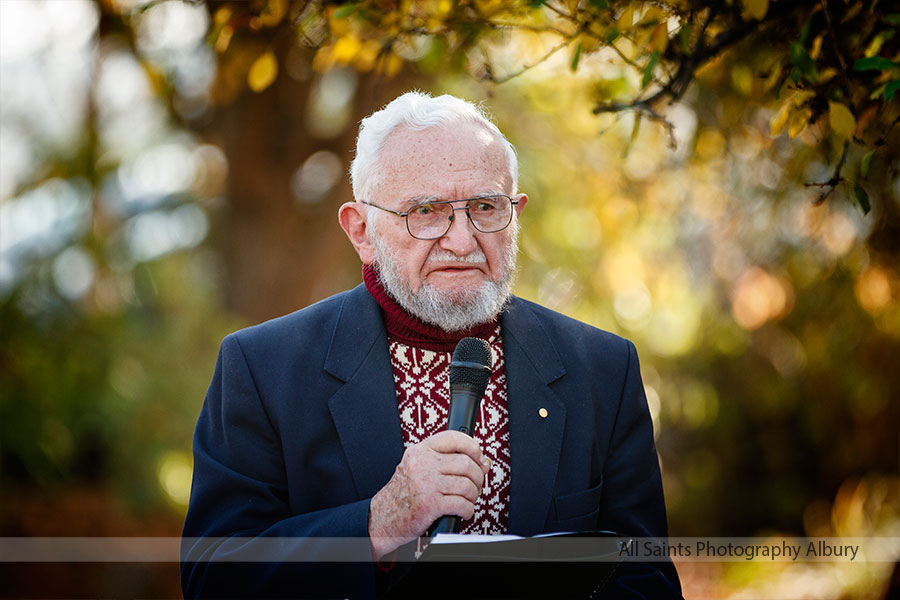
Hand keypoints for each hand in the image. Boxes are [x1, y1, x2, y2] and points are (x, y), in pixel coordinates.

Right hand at [368, 430, 490, 558]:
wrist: (382, 518)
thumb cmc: (403, 495)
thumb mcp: (419, 469)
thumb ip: (447, 462)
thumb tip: (483, 462)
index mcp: (420, 452)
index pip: (454, 438)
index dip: (473, 447)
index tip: (479, 457)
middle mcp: (422, 464)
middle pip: (466, 463)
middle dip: (477, 477)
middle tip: (475, 485)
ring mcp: (426, 484)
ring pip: (467, 484)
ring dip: (473, 495)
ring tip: (468, 500)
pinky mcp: (430, 504)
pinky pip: (462, 504)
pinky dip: (468, 510)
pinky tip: (463, 511)